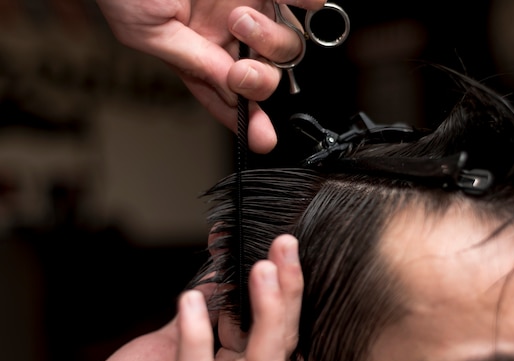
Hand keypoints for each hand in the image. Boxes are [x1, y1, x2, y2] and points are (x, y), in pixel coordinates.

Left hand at [66, 234, 302, 360]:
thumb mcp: (177, 341)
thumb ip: (203, 314)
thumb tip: (223, 275)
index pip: (280, 334)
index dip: (287, 291)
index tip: (283, 249)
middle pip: (282, 346)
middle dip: (288, 293)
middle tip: (284, 247)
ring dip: (267, 313)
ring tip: (261, 268)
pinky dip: (195, 336)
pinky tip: (190, 298)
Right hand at [95, 0, 325, 152]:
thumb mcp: (150, 32)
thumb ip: (194, 63)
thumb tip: (231, 91)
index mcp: (198, 56)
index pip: (228, 97)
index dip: (247, 121)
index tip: (263, 140)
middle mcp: (227, 37)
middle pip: (264, 77)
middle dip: (259, 82)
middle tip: (241, 70)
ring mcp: (247, 9)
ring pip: (284, 45)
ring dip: (272, 40)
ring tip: (241, 17)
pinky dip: (307, 1)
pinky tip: (310, 4)